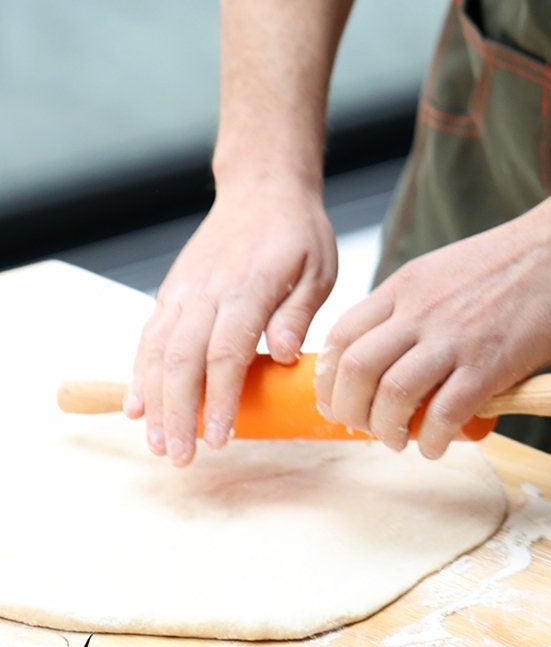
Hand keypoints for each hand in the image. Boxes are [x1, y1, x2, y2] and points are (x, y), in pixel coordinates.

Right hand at [126, 179, 336, 464]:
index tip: (221, 439)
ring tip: (158, 444)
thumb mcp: (318, 267)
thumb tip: (282, 355)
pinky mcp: (172, 291)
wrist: (263, 188)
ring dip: (154, 402)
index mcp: (250, 287)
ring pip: (158, 352)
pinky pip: (149, 336)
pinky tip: (137, 408)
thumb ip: (297, 312)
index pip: (226, 352)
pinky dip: (139, 374)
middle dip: (179, 413)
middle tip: (182, 458)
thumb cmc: (298, 232)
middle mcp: (209, 291)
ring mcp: (185, 291)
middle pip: (183, 360)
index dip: (220, 399)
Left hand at [313, 198, 550, 455]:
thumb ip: (420, 305)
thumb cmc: (521, 258)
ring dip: (387, 429)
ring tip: (400, 440)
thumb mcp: (449, 269)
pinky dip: (434, 438)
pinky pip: (445, 413)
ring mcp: (455, 336)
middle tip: (363, 428)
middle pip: (355, 370)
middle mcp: (421, 309)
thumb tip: (402, 354)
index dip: (330, 377)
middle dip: (349, 410)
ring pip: (392, 395)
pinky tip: (439, 444)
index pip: (343, 335)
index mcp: (409, 284)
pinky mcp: (490, 362)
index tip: (339, 399)